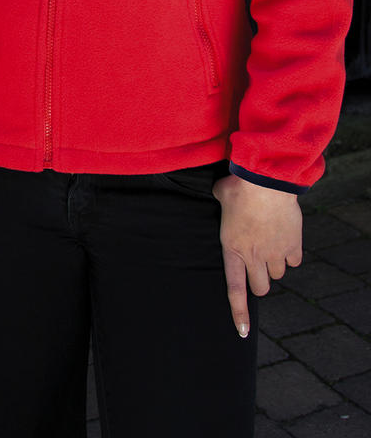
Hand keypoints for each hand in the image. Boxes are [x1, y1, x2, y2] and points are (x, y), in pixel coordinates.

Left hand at [213, 172, 302, 337]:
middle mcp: (254, 257)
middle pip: (261, 288)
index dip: (239, 313)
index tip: (243, 332)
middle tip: (257, 264)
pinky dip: (290, 254)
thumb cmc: (239, 186)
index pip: (235, 290)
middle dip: (259, 280)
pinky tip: (284, 238)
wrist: (266, 181)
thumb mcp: (220, 194)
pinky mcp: (293, 245)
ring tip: (269, 243)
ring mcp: (275, 253)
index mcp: (233, 249)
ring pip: (278, 274)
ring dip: (274, 264)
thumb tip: (221, 195)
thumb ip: (221, 202)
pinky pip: (294, 261)